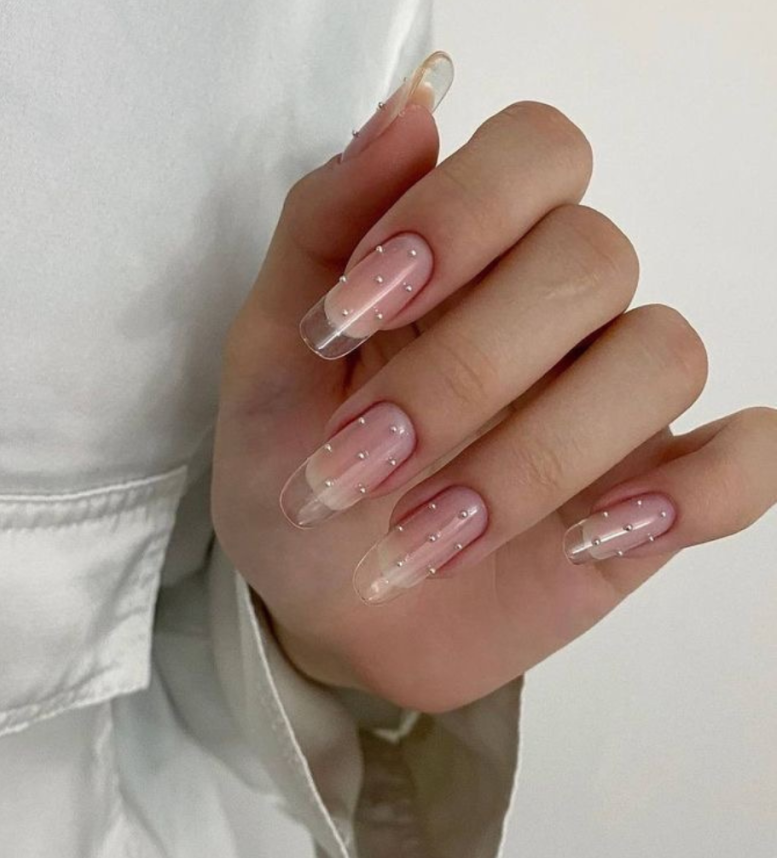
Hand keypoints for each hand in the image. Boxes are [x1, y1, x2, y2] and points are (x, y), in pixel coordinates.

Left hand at [212, 65, 776, 711]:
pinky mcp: (655, 498)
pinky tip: (592, 535)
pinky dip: (692, 492)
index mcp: (474, 252)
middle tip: (365, 457)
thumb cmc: (296, 469)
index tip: (356, 315)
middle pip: (592, 259)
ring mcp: (614, 404)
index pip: (537, 151)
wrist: (323, 607)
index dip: (464, 211)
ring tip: (429, 535)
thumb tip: (412, 107)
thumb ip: (324, 227)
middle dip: (466, 368)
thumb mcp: (270, 354)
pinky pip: (744, 464)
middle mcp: (559, 311)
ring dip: (535, 455)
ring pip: (662, 356)